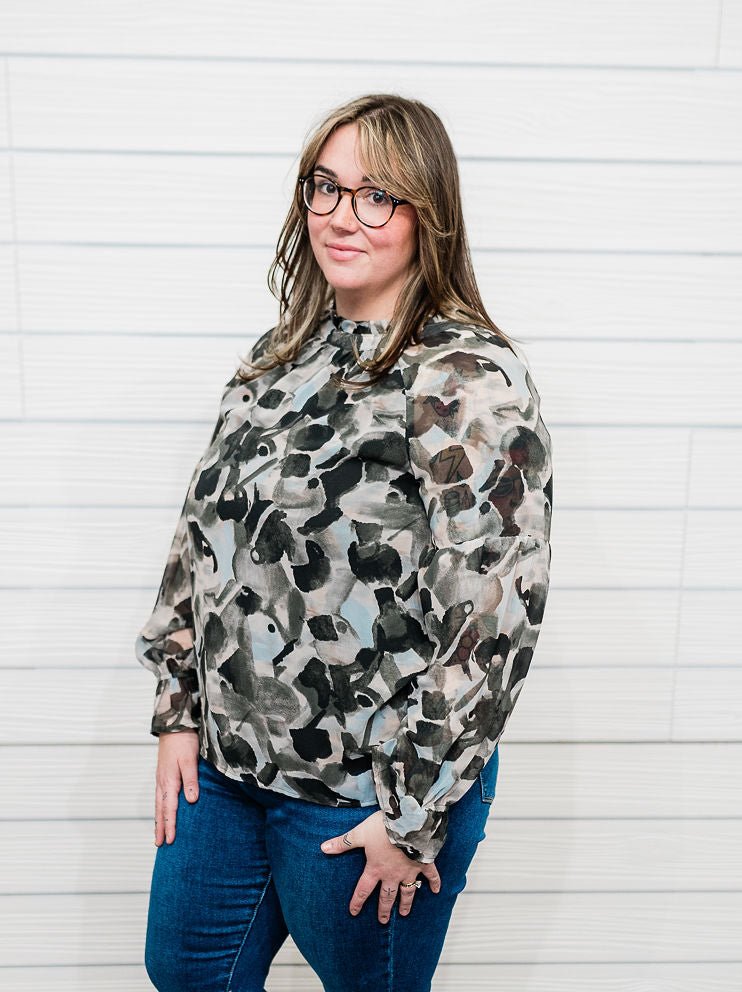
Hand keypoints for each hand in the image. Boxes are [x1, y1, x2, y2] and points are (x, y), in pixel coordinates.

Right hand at [154, 728, 199, 845]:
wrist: (174, 724)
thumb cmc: (184, 741)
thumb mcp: (190, 760)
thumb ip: (191, 780)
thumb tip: (190, 801)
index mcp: (169, 781)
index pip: (169, 809)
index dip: (170, 825)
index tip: (169, 841)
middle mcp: (163, 782)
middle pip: (160, 810)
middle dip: (160, 827)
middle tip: (159, 844)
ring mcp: (161, 778)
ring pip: (159, 804)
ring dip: (159, 819)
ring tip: (158, 833)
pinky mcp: (163, 774)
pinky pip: (160, 796)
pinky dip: (160, 807)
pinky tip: (163, 811)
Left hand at [320, 810, 440, 922]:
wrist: (409, 822)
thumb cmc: (383, 828)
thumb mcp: (360, 833)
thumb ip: (343, 842)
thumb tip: (323, 848)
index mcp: (376, 868)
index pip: (364, 889)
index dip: (357, 901)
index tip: (354, 912)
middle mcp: (392, 874)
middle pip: (387, 896)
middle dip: (384, 909)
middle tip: (383, 921)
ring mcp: (410, 870)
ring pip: (408, 891)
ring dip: (406, 903)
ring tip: (405, 913)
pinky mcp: (424, 863)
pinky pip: (431, 876)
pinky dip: (435, 883)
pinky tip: (437, 891)